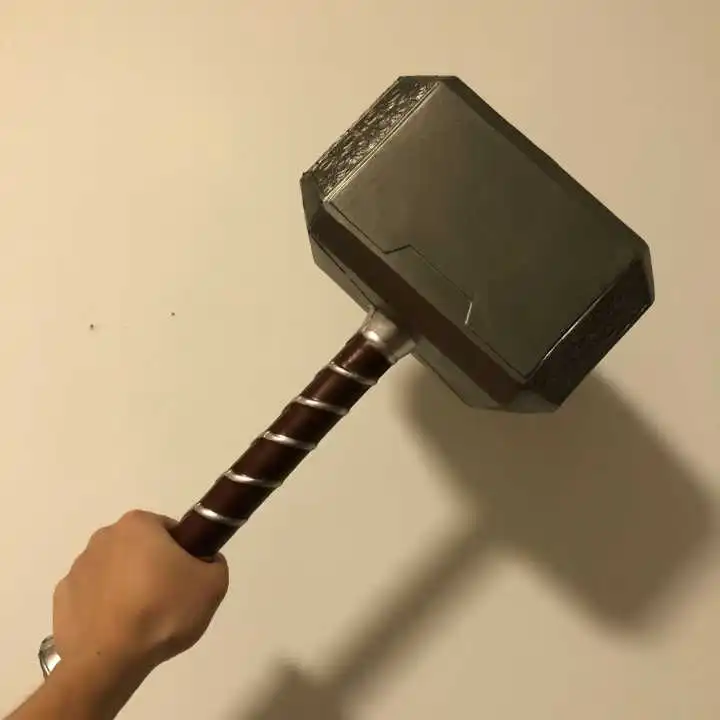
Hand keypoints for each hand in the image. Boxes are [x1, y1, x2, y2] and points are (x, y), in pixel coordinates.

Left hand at [52, 510, 228, 677]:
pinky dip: (104, 609)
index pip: (169, 531)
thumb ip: (214, 563)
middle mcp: (104, 537)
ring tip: (142, 621)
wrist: (111, 660)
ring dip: (127, 588)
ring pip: (114, 572)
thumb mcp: (213, 584)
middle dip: (153, 568)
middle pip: (139, 549)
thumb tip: (203, 563)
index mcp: (138, 524)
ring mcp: (77, 569)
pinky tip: (118, 630)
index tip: (187, 578)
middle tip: (169, 600)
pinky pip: (92, 598)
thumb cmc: (164, 611)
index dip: (183, 553)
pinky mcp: (62, 599)